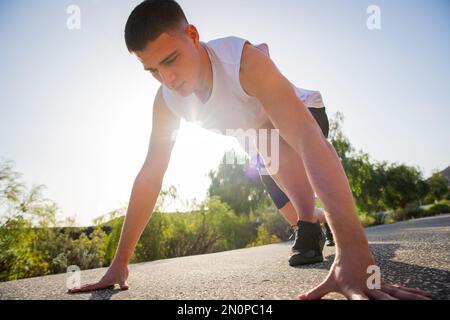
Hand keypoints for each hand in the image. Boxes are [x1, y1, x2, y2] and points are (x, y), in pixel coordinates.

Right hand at [68, 262, 128, 293]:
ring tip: (76, 289)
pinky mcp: (106, 279)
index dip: (81, 289)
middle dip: (78, 288)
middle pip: (87, 286)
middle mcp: (100, 282)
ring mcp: (102, 280)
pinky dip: (90, 286)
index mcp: (102, 283)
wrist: (121, 261)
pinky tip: (89, 287)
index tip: (72, 290)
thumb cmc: (121, 270)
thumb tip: (126, 287)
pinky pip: (96, 284)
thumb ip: (123, 284)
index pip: (89, 287)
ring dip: (83, 287)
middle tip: (69, 290)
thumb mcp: (122, 279)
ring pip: (91, 285)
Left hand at [298, 249, 432, 299]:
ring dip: (410, 297)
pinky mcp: (385, 282)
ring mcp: (378, 284)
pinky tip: (425, 295)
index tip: (367, 304)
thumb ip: (316, 293)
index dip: (362, 303)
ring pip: (396, 293)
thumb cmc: (340, 268)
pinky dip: (412, 292)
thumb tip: (300, 299)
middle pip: (384, 299)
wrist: (352, 247)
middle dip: (393, 302)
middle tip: (403, 306)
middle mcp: (369, 288)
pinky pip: (400, 289)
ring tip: (427, 301)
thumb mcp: (328, 282)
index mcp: (354, 291)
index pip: (358, 300)